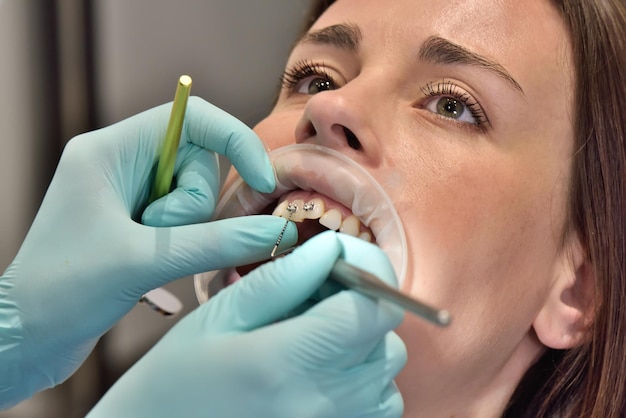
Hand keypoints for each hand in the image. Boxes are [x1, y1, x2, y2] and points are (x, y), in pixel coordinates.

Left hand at [0, 97, 296, 407]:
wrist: (25, 338)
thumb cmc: (64, 291)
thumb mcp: (146, 260)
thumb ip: (217, 242)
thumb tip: (279, 231)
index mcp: (110, 150)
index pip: (190, 117)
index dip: (234, 140)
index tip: (261, 181)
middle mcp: (121, 163)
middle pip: (198, 163)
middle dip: (194, 206)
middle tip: (159, 238)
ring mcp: (129, 194)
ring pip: (196, 197)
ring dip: (188, 231)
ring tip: (148, 258)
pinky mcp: (135, 223)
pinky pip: (185, 220)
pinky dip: (185, 242)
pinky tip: (156, 266)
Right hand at [88, 231, 406, 417]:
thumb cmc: (178, 379)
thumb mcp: (220, 316)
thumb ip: (281, 280)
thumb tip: (332, 248)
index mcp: (287, 363)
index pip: (373, 309)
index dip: (369, 271)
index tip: (341, 256)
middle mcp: (323, 403)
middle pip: (385, 335)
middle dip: (358, 302)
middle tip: (311, 297)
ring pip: (387, 368)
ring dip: (361, 341)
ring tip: (311, 337)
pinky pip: (380, 401)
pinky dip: (362, 377)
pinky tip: (319, 368)